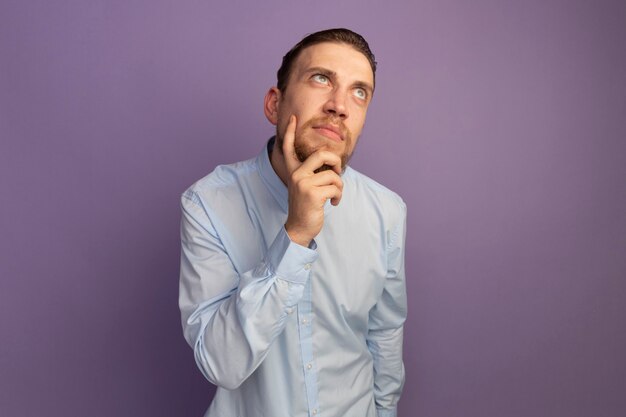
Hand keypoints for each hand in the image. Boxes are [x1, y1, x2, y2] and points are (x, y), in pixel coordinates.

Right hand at [283, 115, 342, 246]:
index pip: (288, 147)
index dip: (289, 131)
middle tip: (338, 172)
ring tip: (334, 195)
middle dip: (336, 161)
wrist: (300, 227)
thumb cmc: (307, 206)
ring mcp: (303, 183)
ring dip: (339, 186)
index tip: (292, 118)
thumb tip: (334, 163)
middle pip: (322, 154)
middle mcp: (296, 174)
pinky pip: (335, 187)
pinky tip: (334, 202)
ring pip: (333, 175)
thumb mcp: (307, 186)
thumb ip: (314, 173)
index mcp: (293, 171)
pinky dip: (338, 196)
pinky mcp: (312, 193)